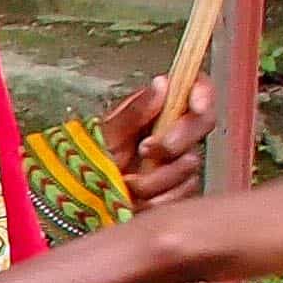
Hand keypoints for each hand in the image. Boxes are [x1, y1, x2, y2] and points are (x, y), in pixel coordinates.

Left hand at [100, 71, 213, 207]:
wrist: (79, 198)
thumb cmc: (89, 160)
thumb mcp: (106, 133)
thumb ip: (136, 111)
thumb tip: (162, 84)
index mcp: (158, 108)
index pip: (195, 89)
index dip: (202, 93)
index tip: (195, 106)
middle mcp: (173, 131)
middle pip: (203, 124)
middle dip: (176, 140)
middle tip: (146, 149)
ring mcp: (177, 160)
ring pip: (191, 164)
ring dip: (158, 177)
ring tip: (128, 181)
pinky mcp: (176, 189)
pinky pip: (183, 192)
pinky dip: (158, 198)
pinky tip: (136, 198)